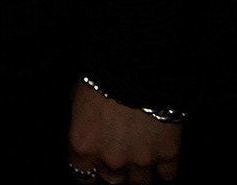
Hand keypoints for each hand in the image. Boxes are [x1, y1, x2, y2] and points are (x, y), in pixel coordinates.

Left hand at [68, 80, 182, 182]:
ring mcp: (140, 161)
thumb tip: (87, 132)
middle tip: (119, 156)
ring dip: (140, 171)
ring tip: (141, 157)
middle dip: (114, 170)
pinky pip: (168, 176)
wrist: (138, 71)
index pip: (82, 175)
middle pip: (112, 180)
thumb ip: (82, 125)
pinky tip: (162, 160)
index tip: (94, 166)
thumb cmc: (103, 79)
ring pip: (141, 182)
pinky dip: (166, 169)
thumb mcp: (77, 100)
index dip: (90, 170)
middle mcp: (110, 159)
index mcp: (84, 146)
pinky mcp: (167, 156)